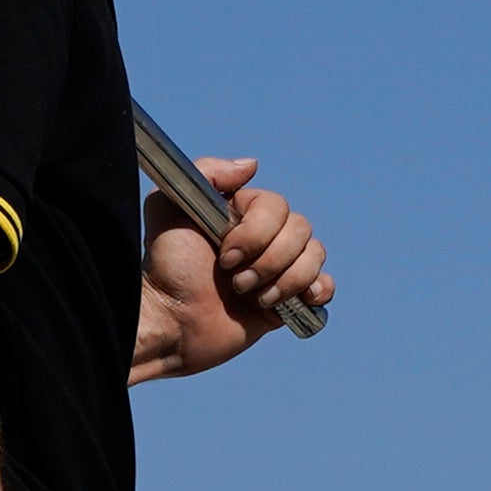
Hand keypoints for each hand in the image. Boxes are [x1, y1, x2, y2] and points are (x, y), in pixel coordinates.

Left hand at [138, 158, 334, 377]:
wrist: (173, 324)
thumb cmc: (166, 269)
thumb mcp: (167, 208)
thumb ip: (206, 173)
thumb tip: (252, 166)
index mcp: (242, 214)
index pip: (278, 206)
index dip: (257, 233)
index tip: (225, 256)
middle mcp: (264, 238)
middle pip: (301, 230)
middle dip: (269, 261)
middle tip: (236, 281)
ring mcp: (277, 269)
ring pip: (315, 255)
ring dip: (286, 280)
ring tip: (254, 297)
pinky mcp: (287, 300)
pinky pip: (324, 285)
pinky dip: (318, 289)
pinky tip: (299, 299)